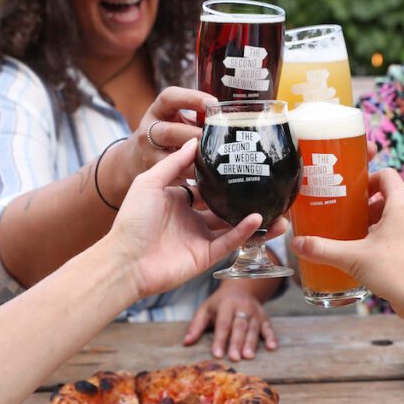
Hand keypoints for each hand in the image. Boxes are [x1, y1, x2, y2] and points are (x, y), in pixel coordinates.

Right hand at [109, 87, 212, 188]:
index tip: (213, 103)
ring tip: (215, 160)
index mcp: (157, 111)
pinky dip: (194, 176)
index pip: (169, 98)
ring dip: (195, 160)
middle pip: (167, 132)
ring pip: (170, 158)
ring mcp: (149, 154)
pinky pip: (175, 176)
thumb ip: (197, 117)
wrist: (135, 157)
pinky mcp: (154, 173)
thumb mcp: (176, 119)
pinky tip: (210, 177)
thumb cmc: (168, 133)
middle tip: (217, 139)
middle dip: (194, 136)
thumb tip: (232, 117)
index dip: (191, 98)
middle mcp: (148, 130)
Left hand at [109, 140, 261, 297]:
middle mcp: (191, 218)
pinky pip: (229, 242)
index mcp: (178, 200)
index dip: (223, 176)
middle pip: (224, 206)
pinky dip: (244, 231)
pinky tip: (258, 219)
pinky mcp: (205, 256)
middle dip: (246, 198)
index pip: (206, 186)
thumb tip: (195, 142)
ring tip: (277, 209)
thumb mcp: (149, 183)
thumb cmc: (131, 221)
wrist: (125, 260)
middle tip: (267, 186)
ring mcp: (200, 238)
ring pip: (233, 225)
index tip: (243, 163)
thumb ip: (173, 163)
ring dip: (255, 218)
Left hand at [184, 284, 277, 360]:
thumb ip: (196, 326)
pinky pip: (269, 327)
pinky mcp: (264, 316)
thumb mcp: (205, 309)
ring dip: (251, 342)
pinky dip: (271, 337)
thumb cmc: (219, 303)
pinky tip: (272, 347)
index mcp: (226, 304)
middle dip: (236, 343)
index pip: (223, 324)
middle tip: (234, 358)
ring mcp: (255, 312)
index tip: (217, 354)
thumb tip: (186, 343)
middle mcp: (242, 307)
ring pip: (253, 328)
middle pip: (239, 326)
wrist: (240, 288)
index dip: (220, 339)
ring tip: (248, 356)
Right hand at [290, 168, 403, 320]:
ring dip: (373, 221)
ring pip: (394, 216)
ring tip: (351, 234)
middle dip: (365, 204)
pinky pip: (399, 233)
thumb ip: (323, 249)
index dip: (367, 179)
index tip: (349, 192)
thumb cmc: (395, 270)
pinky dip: (383, 237)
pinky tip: (364, 253)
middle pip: (388, 196)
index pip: (386, 174)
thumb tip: (297, 243)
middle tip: (345, 214)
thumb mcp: (352, 257)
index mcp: (401, 204)